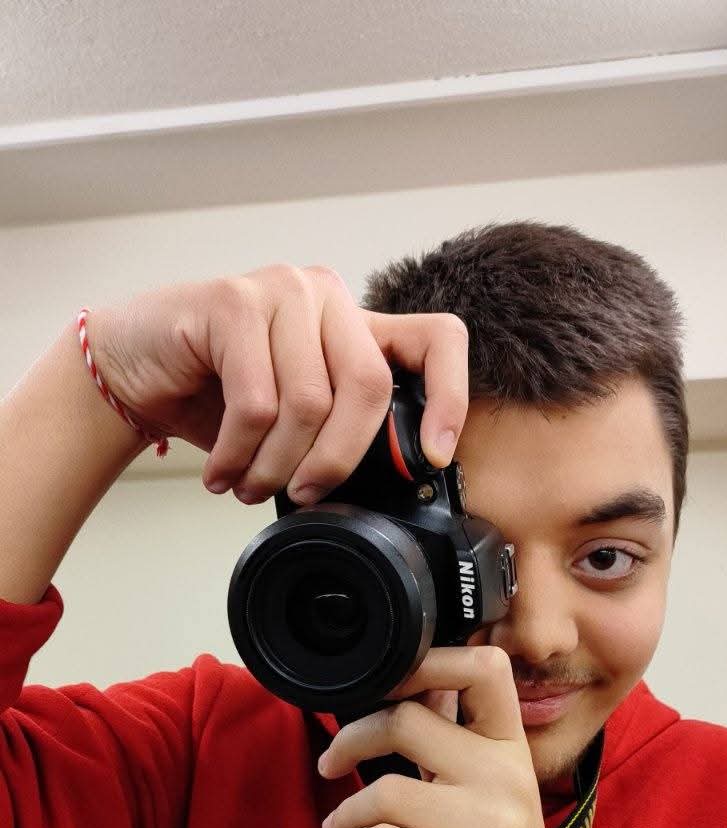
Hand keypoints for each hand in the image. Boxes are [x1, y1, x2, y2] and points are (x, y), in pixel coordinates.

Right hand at [84, 263, 469, 500]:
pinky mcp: (232, 301)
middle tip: (305, 496)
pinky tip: (222, 473)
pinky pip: (256, 403)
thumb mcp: (298, 416)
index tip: (433, 455)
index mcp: (357, 324)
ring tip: (249, 486)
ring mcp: (282, 290)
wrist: (135, 370)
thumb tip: (392, 486)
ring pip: (309, 403)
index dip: (450, 398)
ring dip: (275, 467)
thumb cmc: (218, 395)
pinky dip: (239, 454)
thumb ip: (343, 429)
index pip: (438, 340)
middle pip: (370, 388)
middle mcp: (327, 296)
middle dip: (338, 462)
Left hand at [317, 646, 561, 827]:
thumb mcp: (493, 791)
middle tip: (332, 763)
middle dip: (351, 740)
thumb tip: (402, 691)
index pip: (484, 669)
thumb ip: (455, 743)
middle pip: (407, 722)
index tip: (384, 685)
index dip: (426, 662)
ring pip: (384, 792)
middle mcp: (506, 780)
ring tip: (342, 827)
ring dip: (347, 811)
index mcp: (512, 750)